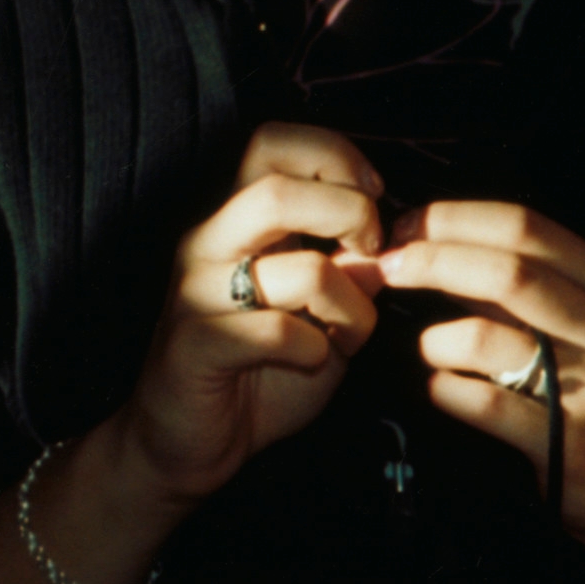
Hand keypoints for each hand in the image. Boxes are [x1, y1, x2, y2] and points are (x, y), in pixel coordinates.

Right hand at [114, 125, 390, 512]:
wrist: (193, 439)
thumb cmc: (264, 369)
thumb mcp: (323, 310)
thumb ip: (351, 269)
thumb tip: (391, 243)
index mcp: (239, 222)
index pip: (272, 144)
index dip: (335, 156)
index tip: (378, 198)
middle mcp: (211, 244)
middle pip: (278, 187)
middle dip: (352, 218)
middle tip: (372, 260)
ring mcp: (197, 292)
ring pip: (300, 269)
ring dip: (352, 307)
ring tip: (347, 334)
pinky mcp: (195, 344)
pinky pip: (280, 331)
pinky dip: (317, 351)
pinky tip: (312, 362)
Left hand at [382, 199, 584, 545]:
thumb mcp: (574, 318)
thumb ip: (514, 279)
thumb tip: (424, 236)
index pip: (524, 228)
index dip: (451, 220)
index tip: (403, 229)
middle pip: (508, 272)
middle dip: (430, 262)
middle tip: (386, 270)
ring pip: (486, 339)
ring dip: (435, 340)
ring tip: (431, 350)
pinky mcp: (568, 440)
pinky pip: (480, 402)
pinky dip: (444, 390)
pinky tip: (443, 389)